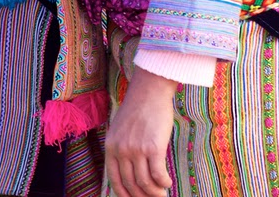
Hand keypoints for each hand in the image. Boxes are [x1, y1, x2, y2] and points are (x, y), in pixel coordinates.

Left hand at [104, 68, 178, 196]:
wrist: (149, 91)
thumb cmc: (138, 110)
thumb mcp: (120, 130)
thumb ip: (121, 149)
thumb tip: (129, 172)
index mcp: (111, 147)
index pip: (115, 181)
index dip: (125, 194)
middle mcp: (121, 150)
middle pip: (131, 185)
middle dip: (143, 196)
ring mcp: (136, 150)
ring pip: (145, 183)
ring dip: (155, 193)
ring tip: (163, 193)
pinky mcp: (153, 148)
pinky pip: (158, 175)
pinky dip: (164, 183)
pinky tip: (167, 182)